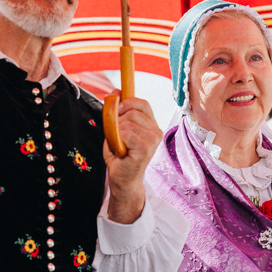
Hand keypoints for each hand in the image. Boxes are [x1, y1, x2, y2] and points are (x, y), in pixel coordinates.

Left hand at [103, 93, 162, 223]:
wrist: (122, 179)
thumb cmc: (120, 156)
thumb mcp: (117, 129)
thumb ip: (118, 112)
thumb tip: (116, 91)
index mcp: (151, 125)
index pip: (143, 103)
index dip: (127, 101)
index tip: (116, 108)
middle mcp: (156, 131)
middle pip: (132, 111)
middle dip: (117, 120)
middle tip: (115, 135)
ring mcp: (153, 140)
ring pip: (127, 123)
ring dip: (116, 133)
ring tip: (119, 146)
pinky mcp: (146, 149)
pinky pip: (126, 133)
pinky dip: (118, 140)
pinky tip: (121, 150)